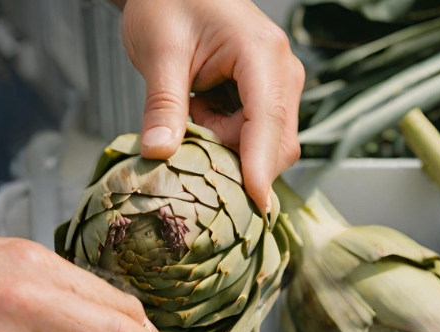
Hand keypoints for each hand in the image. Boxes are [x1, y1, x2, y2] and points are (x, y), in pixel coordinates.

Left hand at [118, 0, 304, 210]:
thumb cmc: (168, 4)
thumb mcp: (159, 52)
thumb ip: (163, 104)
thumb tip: (159, 153)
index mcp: (261, 53)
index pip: (268, 119)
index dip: (260, 165)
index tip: (254, 204)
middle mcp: (281, 71)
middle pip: (275, 142)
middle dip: (235, 159)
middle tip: (187, 137)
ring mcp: (279, 85)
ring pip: (265, 146)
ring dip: (226, 148)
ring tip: (192, 111)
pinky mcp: (268, 97)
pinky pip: (254, 137)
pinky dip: (226, 139)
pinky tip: (201, 112)